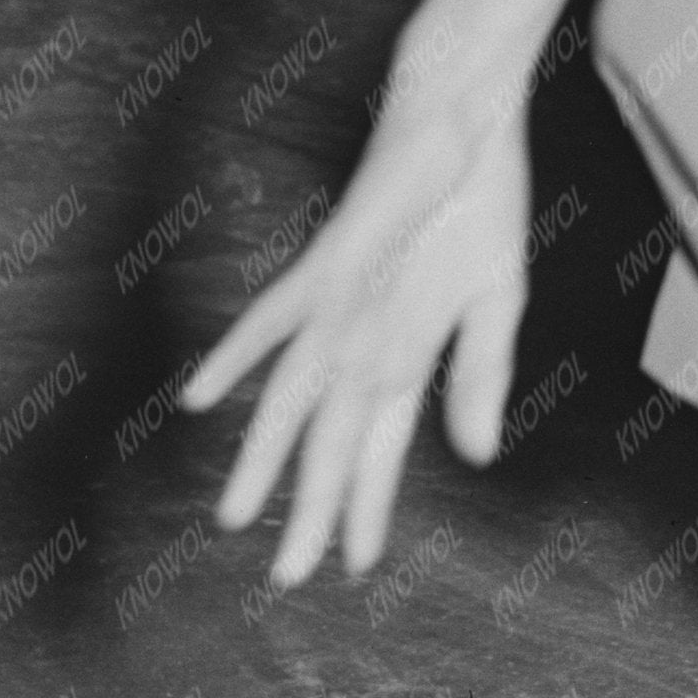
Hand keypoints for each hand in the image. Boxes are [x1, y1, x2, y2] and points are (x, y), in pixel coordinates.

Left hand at [187, 38, 535, 573]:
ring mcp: (339, 305)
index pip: (378, 449)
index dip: (366, 508)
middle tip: (286, 579)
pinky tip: (199, 395)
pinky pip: (277, 314)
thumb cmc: (480, 202)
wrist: (466, 118)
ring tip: (236, 520)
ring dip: (267, 459)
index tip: (357, 567)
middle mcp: (360, 340)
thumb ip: (482, 379)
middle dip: (310, 510)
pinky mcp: (329, 261)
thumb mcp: (498, 302)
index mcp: (404, 353)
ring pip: (294, 398)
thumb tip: (476, 459)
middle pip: (330, 441)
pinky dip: (239, 352)